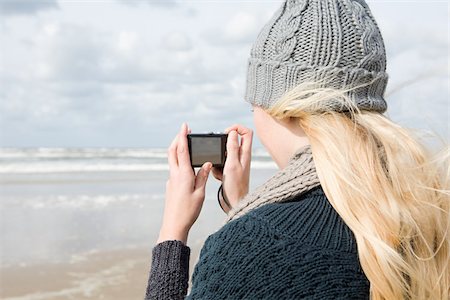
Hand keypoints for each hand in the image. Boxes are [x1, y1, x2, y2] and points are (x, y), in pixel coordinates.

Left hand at [157, 122, 212, 244]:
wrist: (173, 225)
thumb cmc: (188, 211)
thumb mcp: (200, 193)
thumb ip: (202, 176)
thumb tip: (205, 163)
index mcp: (183, 175)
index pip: (182, 150)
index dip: (183, 136)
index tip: (185, 126)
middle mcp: (175, 175)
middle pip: (172, 151)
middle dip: (178, 139)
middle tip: (184, 131)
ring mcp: (171, 180)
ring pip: (172, 159)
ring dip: (177, 149)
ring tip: (186, 143)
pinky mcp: (170, 185)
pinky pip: (174, 168)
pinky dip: (179, 160)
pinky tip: (186, 164)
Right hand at [212, 124, 252, 213]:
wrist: (235, 204)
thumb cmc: (235, 187)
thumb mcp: (232, 164)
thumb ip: (232, 148)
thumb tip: (232, 132)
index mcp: (245, 153)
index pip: (247, 132)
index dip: (236, 128)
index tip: (226, 133)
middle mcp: (243, 157)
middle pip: (234, 141)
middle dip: (223, 144)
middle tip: (218, 150)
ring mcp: (237, 164)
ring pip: (225, 153)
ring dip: (218, 158)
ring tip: (218, 167)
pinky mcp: (231, 171)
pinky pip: (222, 164)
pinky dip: (217, 167)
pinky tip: (218, 176)